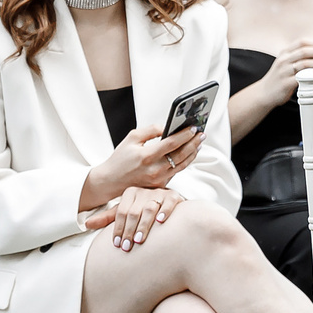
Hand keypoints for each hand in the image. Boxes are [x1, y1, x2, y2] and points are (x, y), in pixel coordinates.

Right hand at [83, 122, 204, 204]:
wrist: (111, 181)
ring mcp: (158, 180)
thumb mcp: (132, 138)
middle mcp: (154, 169)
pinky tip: (189, 153)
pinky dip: (184, 162)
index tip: (194, 128)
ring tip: (199, 143)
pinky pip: (176, 172)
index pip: (171, 143)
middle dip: (194, 143)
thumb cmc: (120, 158)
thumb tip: (168, 126)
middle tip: (202, 134)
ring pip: (182, 165)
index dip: (184, 135)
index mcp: (146, 156)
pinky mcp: (159, 185)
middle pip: (181, 155)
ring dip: (192, 153)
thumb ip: (151, 130)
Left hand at [85, 185, 181, 248]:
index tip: (116, 244)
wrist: (168, 203)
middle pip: (133, 212)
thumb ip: (107, 218)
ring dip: (143, 225)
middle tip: (126, 247)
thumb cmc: (143, 211)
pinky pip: (169, 203)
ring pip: (149, 208)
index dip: (117, 228)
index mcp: (130, 193)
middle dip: (129, 230)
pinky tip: (160, 221)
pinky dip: (165, 211)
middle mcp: (144, 191)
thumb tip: (86, 224)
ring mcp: (159, 193)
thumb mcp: (125, 213)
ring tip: (139, 240)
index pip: (121, 212)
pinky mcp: (174, 196)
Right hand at [258, 39, 312, 103]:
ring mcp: (284, 71)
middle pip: (305, 51)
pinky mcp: (286, 83)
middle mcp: (283, 60)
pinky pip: (303, 77)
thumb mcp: (285, 63)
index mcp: (284, 53)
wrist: (264, 93)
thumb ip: (298, 57)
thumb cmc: (279, 78)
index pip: (301, 42)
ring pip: (305, 63)